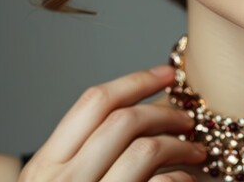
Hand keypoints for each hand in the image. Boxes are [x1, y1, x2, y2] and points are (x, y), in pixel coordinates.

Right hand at [19, 65, 204, 181]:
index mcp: (45, 164)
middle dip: (164, 112)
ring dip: (181, 145)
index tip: (167, 73)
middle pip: (124, 120)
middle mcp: (64, 179)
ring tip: (198, 152)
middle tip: (188, 118)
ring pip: (148, 150)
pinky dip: (181, 178)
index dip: (136, 80)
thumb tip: (131, 119)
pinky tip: (186, 180)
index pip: (93, 103)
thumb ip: (79, 156)